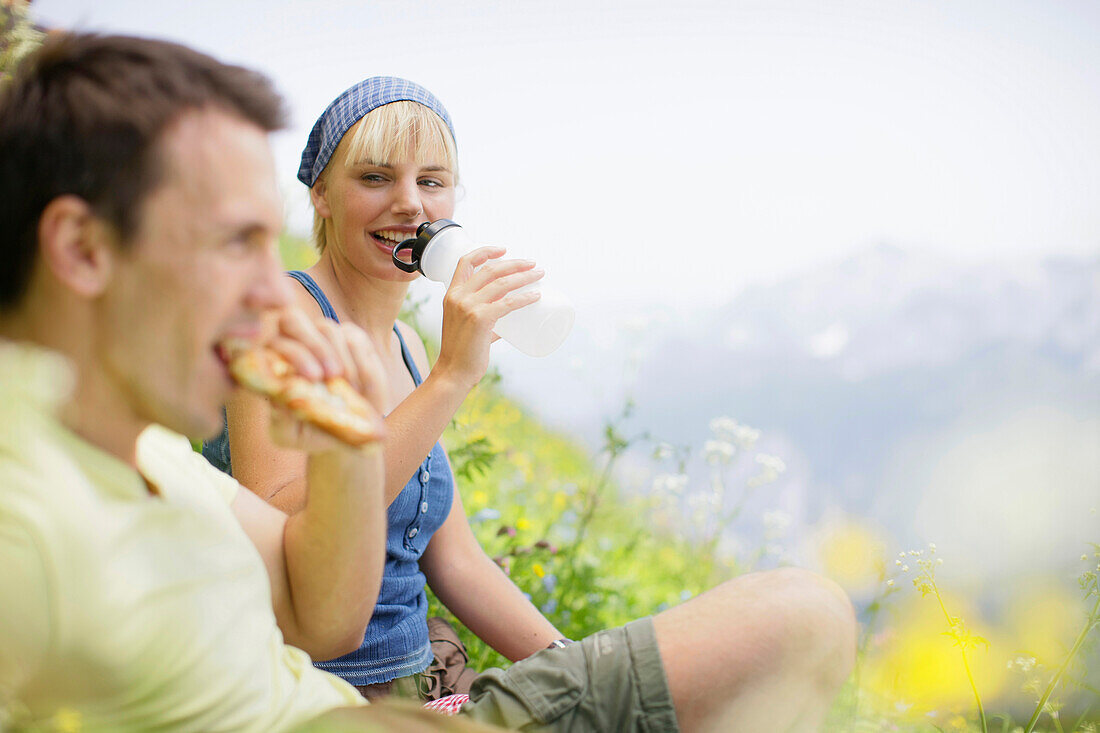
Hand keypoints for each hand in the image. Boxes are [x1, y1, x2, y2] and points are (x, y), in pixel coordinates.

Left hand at [261, 309, 388, 452]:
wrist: (347, 434)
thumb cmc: (312, 432)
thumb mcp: (290, 435)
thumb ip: (280, 419)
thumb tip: (277, 398)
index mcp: (269, 360)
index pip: (270, 339)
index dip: (292, 353)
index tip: (312, 378)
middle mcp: (292, 341)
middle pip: (293, 319)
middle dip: (315, 347)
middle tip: (332, 376)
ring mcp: (322, 337)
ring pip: (327, 329)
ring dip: (339, 357)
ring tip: (347, 386)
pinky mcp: (352, 339)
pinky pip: (353, 336)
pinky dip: (359, 358)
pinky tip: (359, 382)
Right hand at [435, 246, 543, 387]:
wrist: (453, 372)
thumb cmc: (461, 352)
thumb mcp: (466, 326)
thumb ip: (487, 320)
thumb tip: (508, 321)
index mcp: (451, 294)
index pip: (465, 262)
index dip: (486, 251)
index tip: (504, 250)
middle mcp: (458, 296)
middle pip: (490, 269)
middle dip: (515, 263)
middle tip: (533, 264)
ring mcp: (468, 306)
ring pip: (502, 283)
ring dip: (524, 276)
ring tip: (539, 274)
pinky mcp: (480, 319)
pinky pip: (508, 303)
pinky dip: (525, 297)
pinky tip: (536, 295)